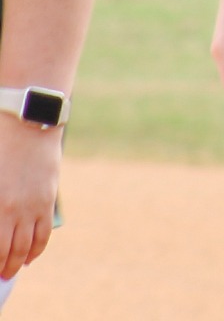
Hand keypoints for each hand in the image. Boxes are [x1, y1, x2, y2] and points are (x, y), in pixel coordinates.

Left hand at [0, 122, 59, 278]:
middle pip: (9, 250)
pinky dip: (38, 249)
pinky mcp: (47, 201)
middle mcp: (13, 211)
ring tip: (12, 270)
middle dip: (2, 267)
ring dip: (18, 262)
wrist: (27, 126)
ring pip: (27, 246)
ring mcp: (32, 207)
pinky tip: (30, 256)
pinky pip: (44, 233)